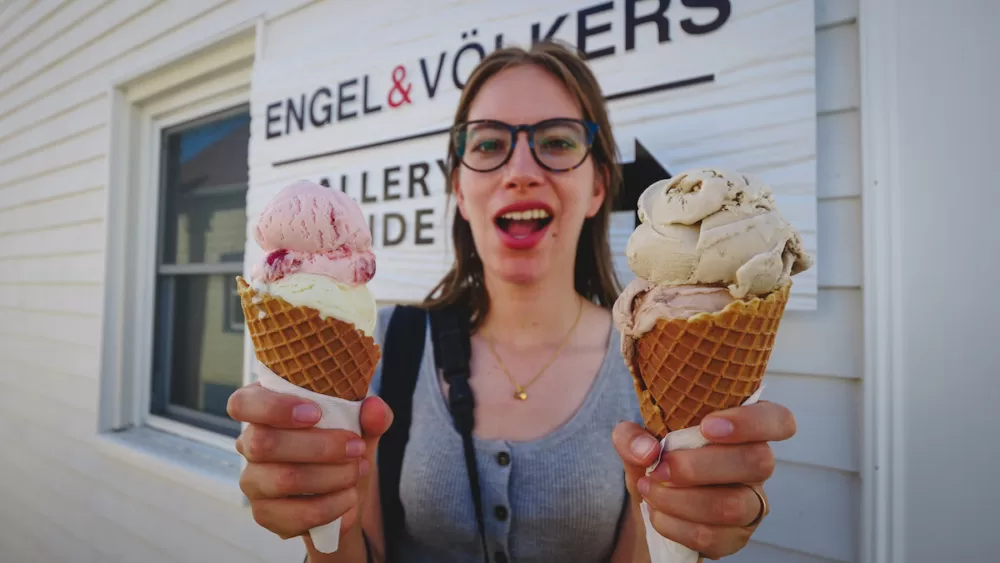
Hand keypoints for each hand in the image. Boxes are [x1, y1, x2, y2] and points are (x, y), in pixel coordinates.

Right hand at [227, 382, 392, 539]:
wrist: (345, 491)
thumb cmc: (343, 444)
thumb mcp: (362, 427)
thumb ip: (371, 415)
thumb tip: (375, 409)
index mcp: (263, 411)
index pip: (243, 404)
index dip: (273, 408)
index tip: (315, 413)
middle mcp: (250, 444)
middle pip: (264, 443)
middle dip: (320, 446)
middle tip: (356, 448)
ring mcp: (253, 481)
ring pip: (284, 479)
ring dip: (331, 477)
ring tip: (358, 472)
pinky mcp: (265, 514)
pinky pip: (295, 514)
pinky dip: (331, 506)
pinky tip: (349, 498)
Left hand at [612, 401, 796, 559]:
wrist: (649, 501)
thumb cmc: (656, 458)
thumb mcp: (637, 441)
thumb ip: (633, 436)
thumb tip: (646, 449)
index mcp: (744, 429)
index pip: (778, 420)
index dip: (751, 423)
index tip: (707, 426)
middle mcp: (756, 464)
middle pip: (757, 462)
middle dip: (699, 467)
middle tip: (660, 468)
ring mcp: (751, 503)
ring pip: (734, 505)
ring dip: (682, 500)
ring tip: (650, 490)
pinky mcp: (736, 536)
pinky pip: (714, 536)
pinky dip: (675, 525)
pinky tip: (656, 513)